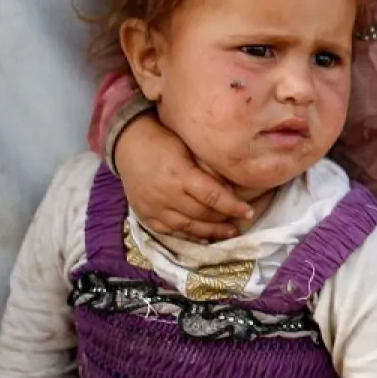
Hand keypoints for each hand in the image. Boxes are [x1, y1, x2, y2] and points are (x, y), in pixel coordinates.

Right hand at [114, 114, 251, 240]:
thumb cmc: (165, 140)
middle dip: (224, 220)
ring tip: (228, 232)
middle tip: (241, 221)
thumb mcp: (190, 147)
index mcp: (179, 175)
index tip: (248, 211)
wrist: (128, 143)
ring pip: (187, 227)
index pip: (212, 196)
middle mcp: (165, 195)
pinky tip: (203, 237)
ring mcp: (153, 208)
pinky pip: (170, 232)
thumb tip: (234, 188)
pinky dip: (188, 236)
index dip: (233, 206)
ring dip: (210, 232)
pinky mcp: (145, 215)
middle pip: (202, 214)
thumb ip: (209, 169)